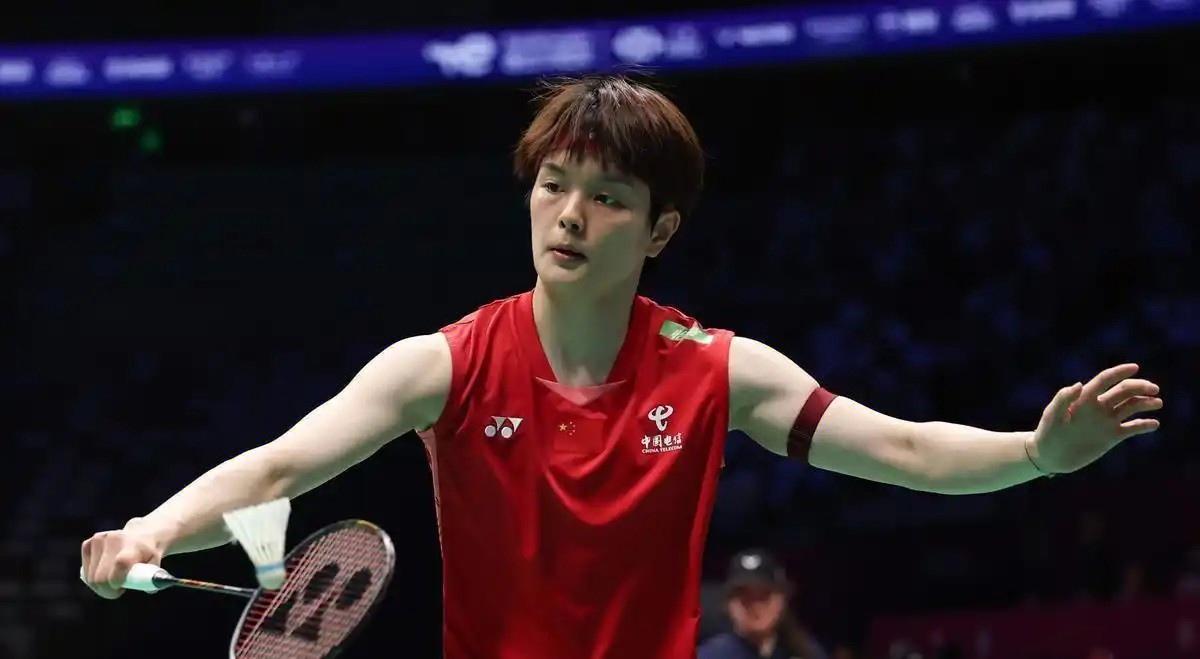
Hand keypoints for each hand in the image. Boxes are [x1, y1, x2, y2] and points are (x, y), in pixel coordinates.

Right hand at [80, 522, 164, 599]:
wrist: (141, 534)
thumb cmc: (149, 554)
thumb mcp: (155, 566)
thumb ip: (152, 580)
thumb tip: (149, 590)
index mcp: (133, 546)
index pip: (119, 565)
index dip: (115, 584)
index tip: (120, 590)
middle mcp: (114, 540)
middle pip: (99, 578)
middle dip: (106, 590)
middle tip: (117, 590)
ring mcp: (99, 540)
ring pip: (89, 577)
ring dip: (100, 584)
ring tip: (113, 578)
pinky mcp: (89, 543)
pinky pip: (85, 571)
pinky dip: (92, 576)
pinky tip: (104, 570)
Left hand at [1030, 363, 1162, 474]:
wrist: (1049, 456)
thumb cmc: (1047, 432)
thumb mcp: (1052, 415)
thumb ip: (1063, 399)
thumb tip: (1079, 384)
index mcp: (1085, 398)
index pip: (1105, 380)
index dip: (1119, 372)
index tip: (1135, 367)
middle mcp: (1099, 407)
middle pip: (1123, 391)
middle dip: (1139, 387)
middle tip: (1154, 390)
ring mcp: (1106, 421)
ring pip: (1131, 407)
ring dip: (1145, 403)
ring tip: (1157, 403)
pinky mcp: (1112, 437)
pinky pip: (1132, 428)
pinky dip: (1144, 425)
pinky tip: (1154, 424)